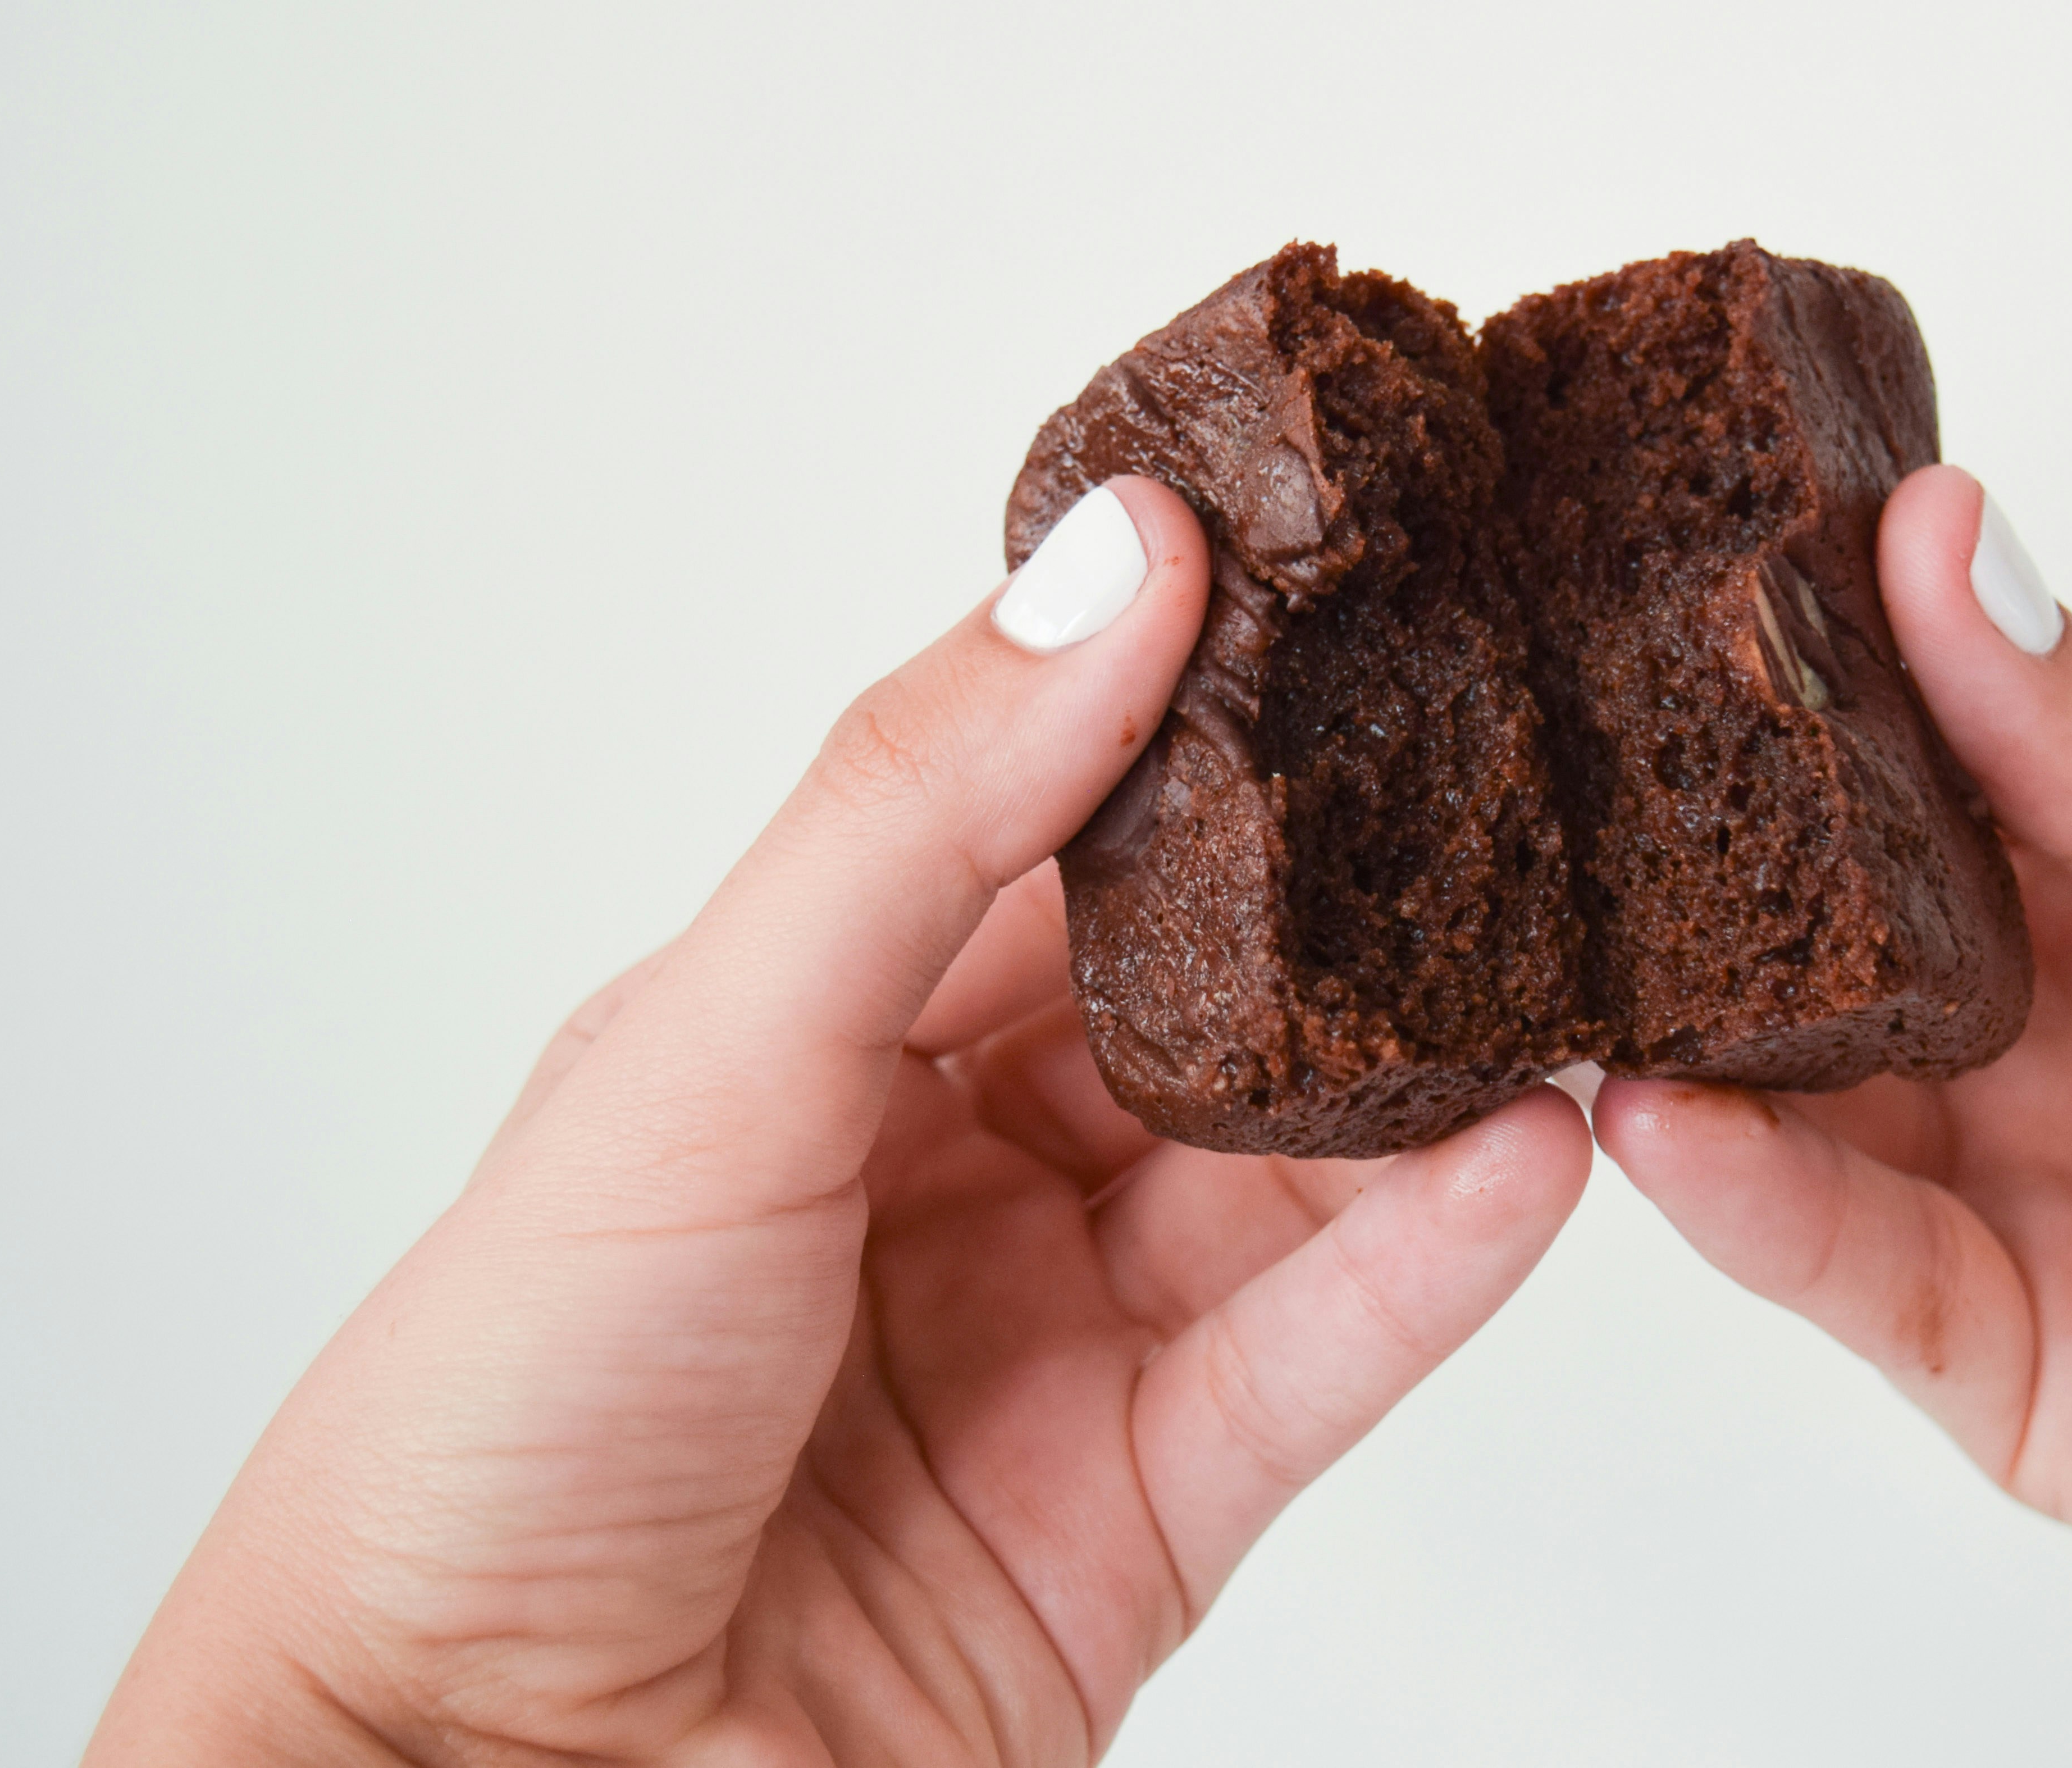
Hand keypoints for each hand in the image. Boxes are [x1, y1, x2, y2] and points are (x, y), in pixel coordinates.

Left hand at [90, 478, 1590, 1765]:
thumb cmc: (498, 1432)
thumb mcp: (701, 1056)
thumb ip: (921, 814)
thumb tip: (1114, 563)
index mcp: (815, 1037)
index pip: (1043, 834)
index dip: (1188, 713)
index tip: (1341, 585)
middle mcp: (945, 1175)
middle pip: (1199, 1003)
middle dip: (1353, 893)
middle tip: (1512, 755)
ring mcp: (1058, 1343)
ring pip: (1290, 1171)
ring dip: (1431, 1072)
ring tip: (1574, 953)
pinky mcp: (1147, 1508)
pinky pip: (1321, 1353)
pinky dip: (1436, 1257)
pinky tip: (1535, 1151)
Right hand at [1597, 465, 2071, 1765]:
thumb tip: (1956, 548)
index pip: (1922, 764)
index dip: (1790, 688)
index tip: (1659, 603)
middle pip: (1832, 939)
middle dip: (1697, 875)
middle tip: (1560, 788)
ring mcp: (2040, 1202)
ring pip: (1808, 1109)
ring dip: (1688, 1040)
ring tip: (1576, 964)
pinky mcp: (2036, 1376)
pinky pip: (1862, 1280)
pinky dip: (1758, 1210)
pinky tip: (1674, 1129)